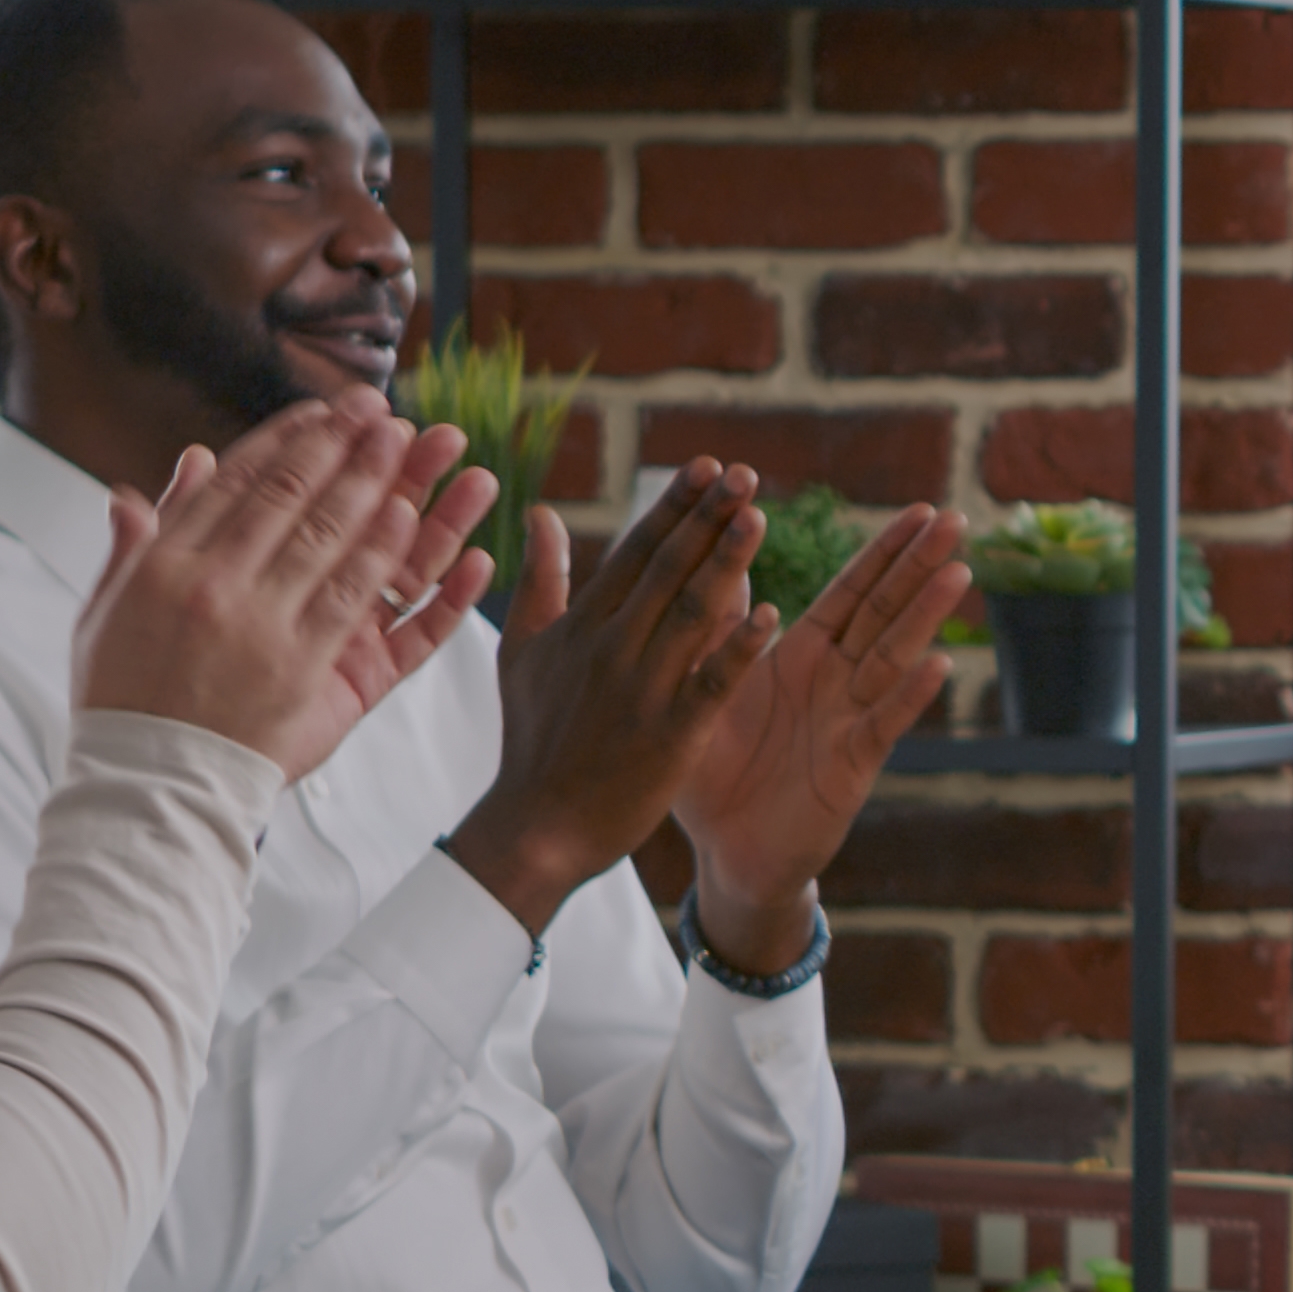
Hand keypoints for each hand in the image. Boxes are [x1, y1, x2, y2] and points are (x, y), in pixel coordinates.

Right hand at [72, 403, 493, 780]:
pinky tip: (415, 520)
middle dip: (341, 447)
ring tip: (413, 445)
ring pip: (333, 539)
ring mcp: (265, 626)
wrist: (147, 784)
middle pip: (293, 498)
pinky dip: (389, 556)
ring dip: (377, 485)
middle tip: (380, 411)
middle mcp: (216, 585)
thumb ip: (134, 547)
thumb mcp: (106, 616)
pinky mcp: (307, 668)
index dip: (286, 441)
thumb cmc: (124, 700)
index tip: (321, 411)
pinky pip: (359, 600)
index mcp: (166, 564)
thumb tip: (145, 486)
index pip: (237, 484)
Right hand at [446, 463, 780, 938]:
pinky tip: (770, 615)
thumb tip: (541, 513)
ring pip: (691, 614)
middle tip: (745, 472)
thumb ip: (542, 580)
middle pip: (667, 570)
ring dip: (726, 563)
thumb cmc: (532, 736)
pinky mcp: (669, 735)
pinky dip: (738, 650)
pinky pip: (710, 684)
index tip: (708, 466)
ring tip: (758, 516)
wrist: (537, 826)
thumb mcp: (522, 651)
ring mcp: (641, 690)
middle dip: (707, 517)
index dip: (675, 507)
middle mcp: (612, 647)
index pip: (637, 551)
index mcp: (583, 625)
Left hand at [672, 503, 969, 967]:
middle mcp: (834, 682)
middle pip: (884, 613)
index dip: (884, 552)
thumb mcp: (704, 688)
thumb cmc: (715, 773)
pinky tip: (939, 665)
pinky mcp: (850, 768)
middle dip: (918, 567)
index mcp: (800, 657)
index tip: (918, 509)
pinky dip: (909, 697)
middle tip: (955, 519)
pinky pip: (882, 726)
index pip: (851, 593)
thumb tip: (713, 556)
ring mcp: (848, 722)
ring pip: (892, 658)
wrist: (726, 854)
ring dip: (924, 616)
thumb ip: (717, 629)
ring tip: (956, 572)